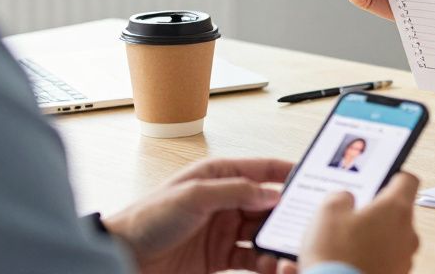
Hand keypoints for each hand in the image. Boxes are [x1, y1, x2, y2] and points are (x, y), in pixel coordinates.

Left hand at [101, 157, 292, 273]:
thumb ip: (235, 191)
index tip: (312, 180)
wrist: (121, 257)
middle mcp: (224, 201)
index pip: (262, 169)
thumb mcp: (193, 196)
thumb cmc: (146, 219)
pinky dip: (265, 262)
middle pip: (267, 204)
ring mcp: (223, 230)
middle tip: (307, 222)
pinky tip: (273, 265)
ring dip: (277, 240)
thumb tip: (270, 193)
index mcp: (218, 177)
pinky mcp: (219, 257)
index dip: (287, 173)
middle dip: (288, 213)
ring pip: (262, 233)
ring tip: (291, 248)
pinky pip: (251, 258)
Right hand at [301, 172, 420, 273]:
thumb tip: (346, 199)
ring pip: (390, 238)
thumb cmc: (337, 257)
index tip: (381, 176)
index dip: (392, 174)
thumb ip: (340, 197)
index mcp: (396, 209)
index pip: (407, 180)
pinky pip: (384, 260)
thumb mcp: (328, 213)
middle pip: (397, 212)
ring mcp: (403, 259)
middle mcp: (407, 234)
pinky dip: (369, 258)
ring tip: (343, 243)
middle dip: (375, 211)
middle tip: (351, 213)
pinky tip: (347, 261)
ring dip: (372, 237)